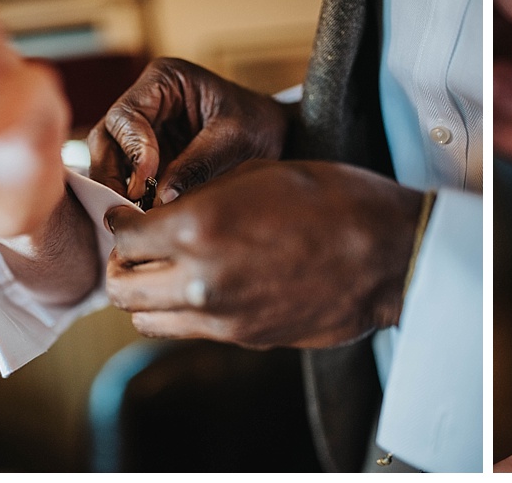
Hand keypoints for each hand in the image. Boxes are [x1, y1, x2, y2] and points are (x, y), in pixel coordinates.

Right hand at [87, 57, 285, 207]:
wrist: (279, 136)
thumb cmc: (259, 125)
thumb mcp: (233, 140)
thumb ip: (196, 164)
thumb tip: (160, 198)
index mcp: (164, 79)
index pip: (128, 114)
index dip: (132, 148)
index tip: (146, 179)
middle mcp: (147, 101)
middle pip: (108, 137)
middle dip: (114, 173)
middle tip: (124, 206)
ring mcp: (145, 129)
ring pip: (112, 159)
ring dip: (119, 188)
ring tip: (133, 215)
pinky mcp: (150, 155)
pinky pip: (129, 176)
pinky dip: (132, 196)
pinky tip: (142, 216)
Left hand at [101, 160, 423, 349]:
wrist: (391, 253)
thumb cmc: (335, 200)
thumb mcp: (259, 173)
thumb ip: (200, 196)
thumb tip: (165, 210)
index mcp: (198, 228)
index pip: (123, 236)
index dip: (123, 221)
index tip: (131, 215)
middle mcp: (200, 280)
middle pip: (121, 288)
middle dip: (124, 264)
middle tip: (141, 247)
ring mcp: (222, 317)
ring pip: (146, 319)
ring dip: (147, 295)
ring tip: (169, 272)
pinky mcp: (246, 338)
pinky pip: (190, 331)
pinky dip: (184, 312)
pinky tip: (209, 286)